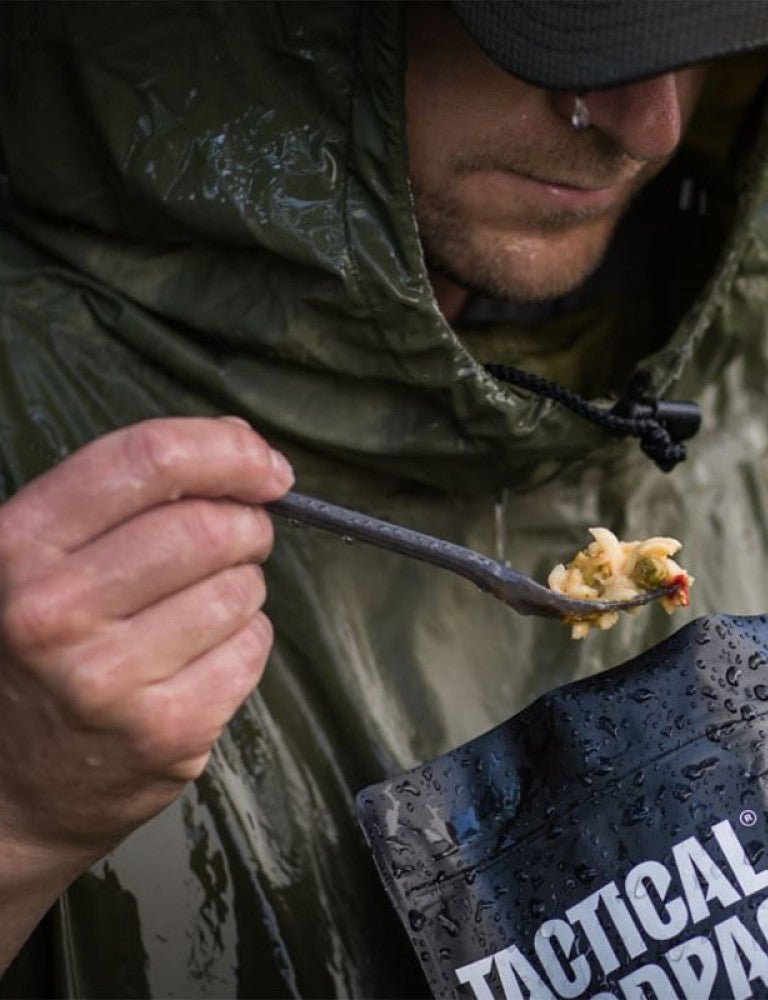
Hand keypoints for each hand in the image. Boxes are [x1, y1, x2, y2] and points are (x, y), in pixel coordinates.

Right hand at [0, 417, 292, 876]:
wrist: (9, 788)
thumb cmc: (39, 648)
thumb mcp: (46, 556)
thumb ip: (131, 489)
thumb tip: (242, 440)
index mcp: (19, 547)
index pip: (148, 461)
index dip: (227, 451)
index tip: (266, 468)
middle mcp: (54, 611)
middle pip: (211, 527)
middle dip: (247, 525)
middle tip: (236, 542)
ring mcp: (110, 679)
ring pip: (242, 587)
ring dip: (242, 586)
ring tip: (198, 610)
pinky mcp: (168, 730)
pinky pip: (253, 646)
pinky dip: (245, 640)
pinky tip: (200, 658)